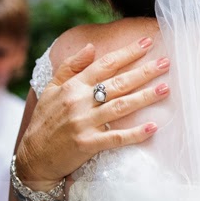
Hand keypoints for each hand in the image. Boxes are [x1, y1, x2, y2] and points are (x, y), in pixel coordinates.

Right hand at [15, 37, 170, 189]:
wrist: (33, 158)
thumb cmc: (45, 120)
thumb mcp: (51, 88)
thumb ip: (71, 66)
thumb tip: (91, 46)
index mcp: (73, 86)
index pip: (105, 64)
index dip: (128, 52)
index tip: (147, 42)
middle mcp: (80, 102)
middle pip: (118, 83)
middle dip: (144, 71)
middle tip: (166, 63)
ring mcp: (84, 123)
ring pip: (121, 107)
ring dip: (145, 97)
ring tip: (165, 88)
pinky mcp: (88, 144)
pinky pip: (116, 137)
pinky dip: (135, 133)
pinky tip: (153, 127)